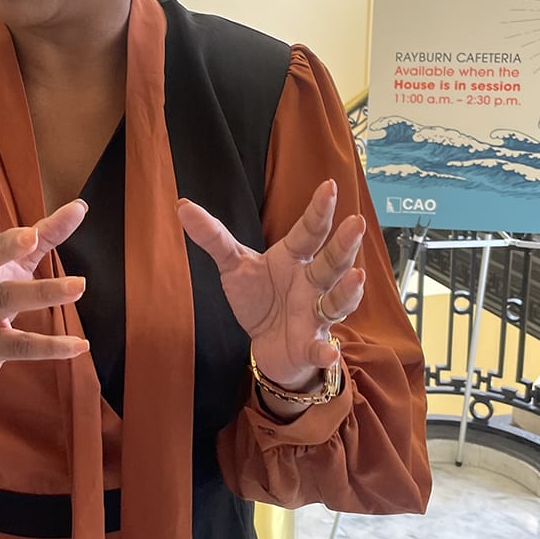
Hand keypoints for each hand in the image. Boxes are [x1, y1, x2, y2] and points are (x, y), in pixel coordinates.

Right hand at [0, 179, 90, 388]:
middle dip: (5, 246)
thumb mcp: (6, 265)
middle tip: (31, 236)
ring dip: (43, 292)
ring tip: (79, 286)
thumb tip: (79, 206)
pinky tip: (80, 344)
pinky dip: (51, 346)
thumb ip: (43, 236)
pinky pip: (21, 346)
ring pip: (7, 300)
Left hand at [177, 178, 363, 389]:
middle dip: (344, 244)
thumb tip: (182, 205)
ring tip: (357, 276)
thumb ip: (213, 237)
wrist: (268, 344)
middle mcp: (312, 283)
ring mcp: (315, 315)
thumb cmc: (259, 298)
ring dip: (347, 290)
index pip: (308, 231)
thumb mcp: (234, 265)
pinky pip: (320, 349)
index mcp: (295, 258)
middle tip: (356, 222)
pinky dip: (325, 352)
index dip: (318, 211)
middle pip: (331, 262)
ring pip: (336, 301)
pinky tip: (328, 352)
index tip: (328, 185)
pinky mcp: (310, 346)